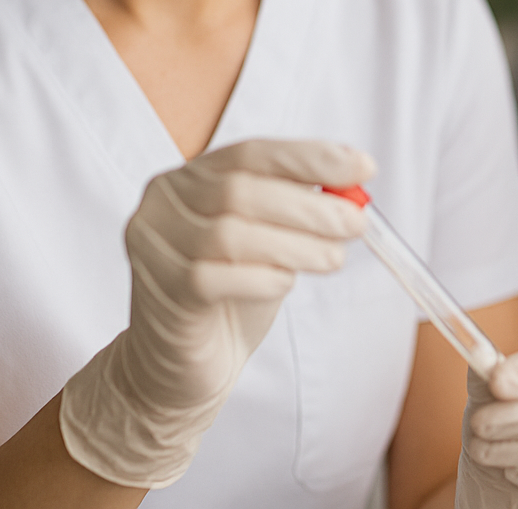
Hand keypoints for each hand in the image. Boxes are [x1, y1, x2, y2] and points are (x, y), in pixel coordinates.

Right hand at [59, 140, 371, 487]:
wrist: (179, 364)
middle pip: (241, 190)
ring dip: (296, 245)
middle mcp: (162, 206)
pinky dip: (263, 277)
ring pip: (231, 234)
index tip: (363, 168)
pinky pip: (216, 277)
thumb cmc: (230, 292)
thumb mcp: (269, 239)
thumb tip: (353, 187)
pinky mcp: (162, 292)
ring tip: (333, 259)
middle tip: (356, 224)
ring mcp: (155, 248)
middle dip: (310, 207)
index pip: (252, 153)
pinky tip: (286, 283)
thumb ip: (297, 208)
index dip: (310, 157)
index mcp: (189, 180)